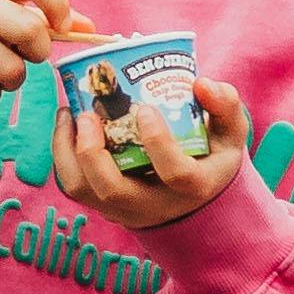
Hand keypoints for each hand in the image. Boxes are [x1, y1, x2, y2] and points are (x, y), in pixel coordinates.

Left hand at [49, 70, 254, 235]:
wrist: (195, 201)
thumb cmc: (211, 158)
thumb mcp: (230, 134)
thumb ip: (224, 105)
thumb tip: (201, 83)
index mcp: (193, 187)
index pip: (175, 173)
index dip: (158, 142)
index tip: (146, 109)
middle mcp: (154, 205)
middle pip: (113, 189)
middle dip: (93, 151)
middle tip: (89, 114)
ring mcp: (124, 209)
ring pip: (83, 190)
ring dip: (68, 152)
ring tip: (70, 115)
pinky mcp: (103, 206)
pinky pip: (73, 186)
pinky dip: (62, 155)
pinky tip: (67, 125)